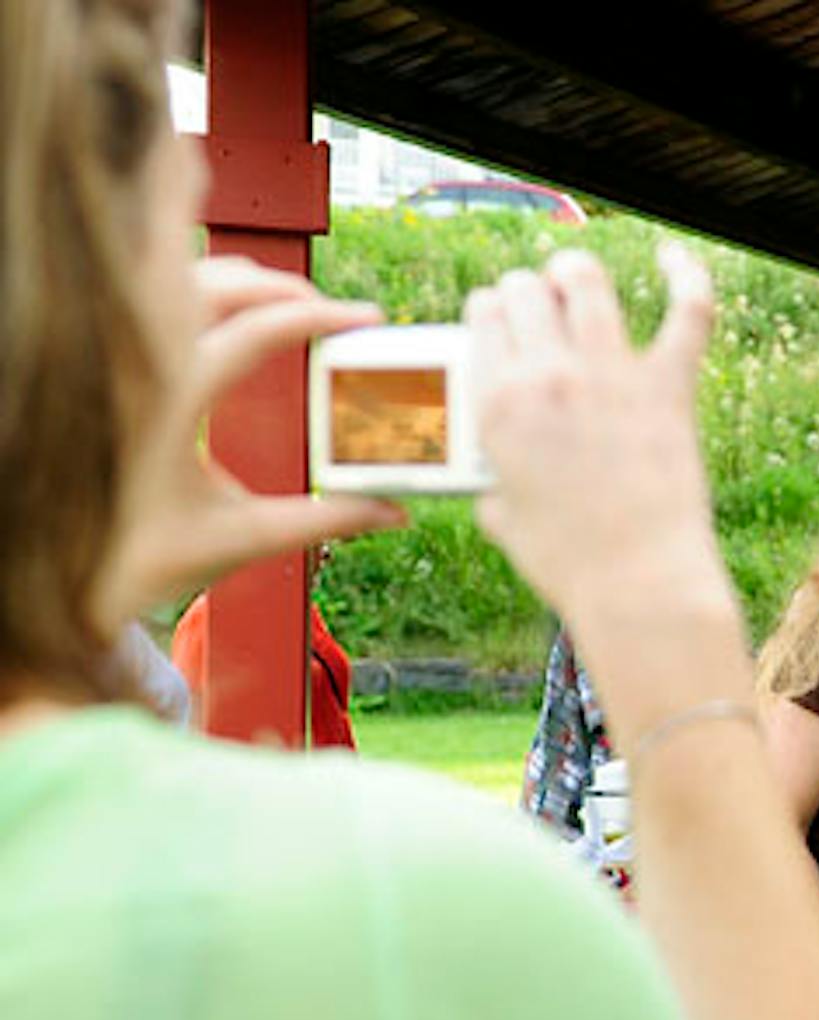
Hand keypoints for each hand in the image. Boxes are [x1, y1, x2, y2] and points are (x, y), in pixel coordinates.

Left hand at [93, 257, 405, 631]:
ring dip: (240, 281)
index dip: (318, 317)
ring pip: (179, 280)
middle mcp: (137, 368)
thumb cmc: (139, 560)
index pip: (256, 331)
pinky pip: (156, 304)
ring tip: (289, 304)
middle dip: (283, 286)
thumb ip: (325, 519)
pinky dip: (201, 293)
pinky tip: (232, 313)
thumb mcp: (244, 538)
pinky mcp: (111, 370)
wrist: (63, 577)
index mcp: (169, 402)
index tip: (364, 319)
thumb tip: (393, 512)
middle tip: (331, 311)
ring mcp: (118, 362)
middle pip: (217, 282)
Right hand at [465, 244, 730, 626]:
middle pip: (527, 288)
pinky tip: (675, 258)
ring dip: (577, 273)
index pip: (484, 314)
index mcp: (498, 402)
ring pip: (586, 281)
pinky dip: (686, 275)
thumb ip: (492, 483)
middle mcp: (548, 375)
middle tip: (541, 310)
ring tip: (578, 283)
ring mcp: (611, 375)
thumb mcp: (501, 518)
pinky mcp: (670, 388)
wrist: (636, 584)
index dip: (494, 311)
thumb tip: (494, 482)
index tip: (504, 324)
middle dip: (529, 291)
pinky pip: (688, 311)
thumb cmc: (568, 563)